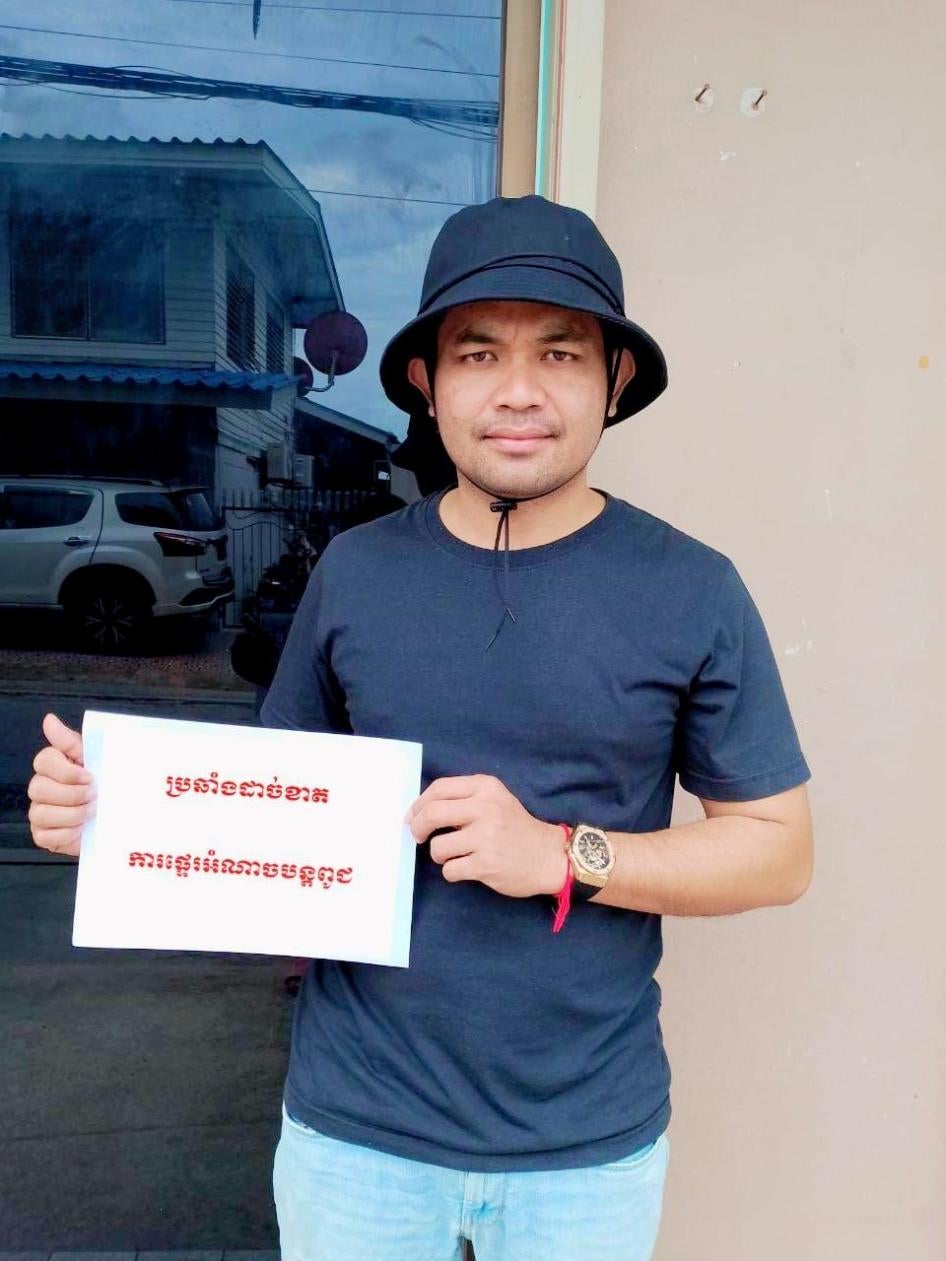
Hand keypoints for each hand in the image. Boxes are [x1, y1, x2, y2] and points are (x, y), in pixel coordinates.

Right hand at [28, 713, 93, 856]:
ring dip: (72, 814)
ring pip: (41, 813)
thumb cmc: (103, 785)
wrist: (116, 818)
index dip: (66, 771)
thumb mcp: (94, 759)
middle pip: (40, 788)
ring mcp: (40, 812)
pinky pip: (46, 836)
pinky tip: (82, 828)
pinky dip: (68, 833)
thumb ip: (71, 741)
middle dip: (72, 794)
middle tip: (94, 795)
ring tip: (92, 812)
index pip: (43, 761)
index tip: (90, 775)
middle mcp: (41, 788)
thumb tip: (49, 719)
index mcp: (53, 767)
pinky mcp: (43, 835)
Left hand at [405, 774, 566, 897]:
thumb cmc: (516, 827)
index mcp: (486, 788)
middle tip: (419, 836)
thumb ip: (464, 799)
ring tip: (455, 855)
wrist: (549, 856)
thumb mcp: (496, 799)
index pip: (439, 789)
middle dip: (418, 827)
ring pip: (438, 846)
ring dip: (439, 854)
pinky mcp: (486, 864)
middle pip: (432, 813)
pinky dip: (453, 872)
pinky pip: (450, 870)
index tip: (413, 816)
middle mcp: (486, 809)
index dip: (419, 804)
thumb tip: (420, 810)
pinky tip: (467, 868)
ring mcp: (486, 837)